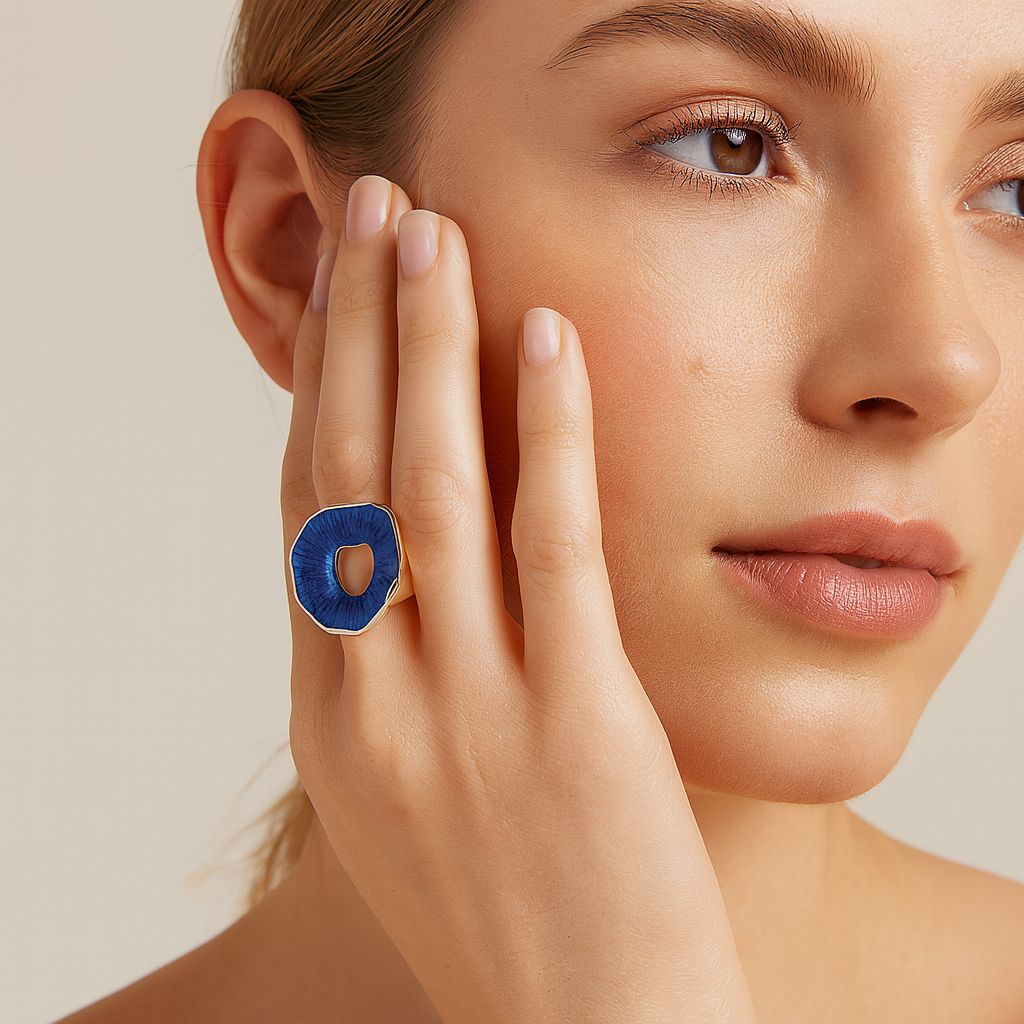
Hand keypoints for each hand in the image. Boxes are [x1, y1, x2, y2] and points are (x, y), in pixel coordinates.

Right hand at [281, 174, 756, 1023]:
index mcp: (334, 717)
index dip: (318, 390)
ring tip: (435, 235)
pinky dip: (544, 431)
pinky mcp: (576, 718)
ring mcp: (469, 708)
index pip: (311, 515)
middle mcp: (378, 699)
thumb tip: (390, 573)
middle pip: (351, 474)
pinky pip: (550, 545)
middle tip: (372, 214)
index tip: (339, 298)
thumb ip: (390, 685)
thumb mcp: (410, 797)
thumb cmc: (506, 917)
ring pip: (430, 489)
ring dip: (428, 348)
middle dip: (355, 331)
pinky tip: (544, 339)